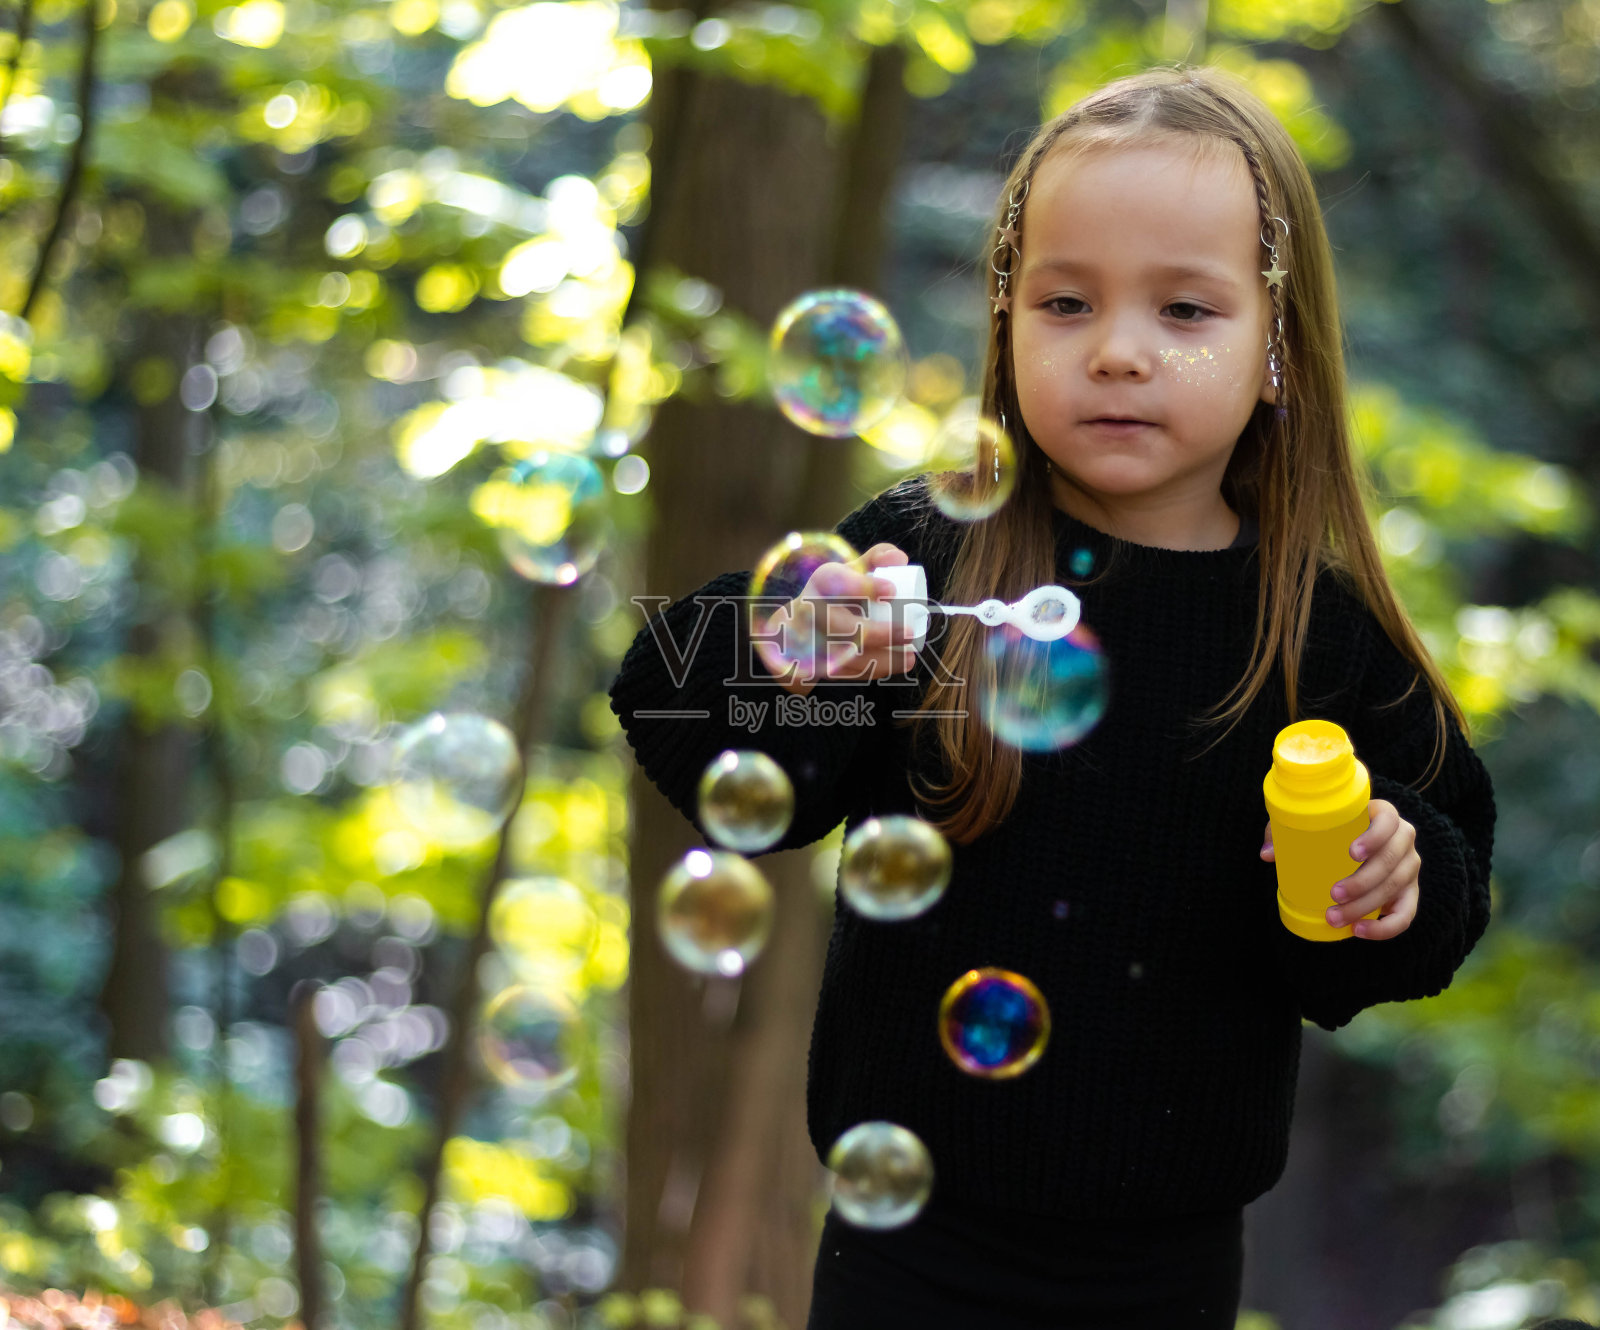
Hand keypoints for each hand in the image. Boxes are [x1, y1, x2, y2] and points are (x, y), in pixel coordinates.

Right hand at [762, 543, 918, 695]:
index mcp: (821, 582)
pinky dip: (873, 671)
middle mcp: (809, 611)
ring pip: (846, 656)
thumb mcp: (850, 570)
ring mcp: (809, 642)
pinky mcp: (814, 665)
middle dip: (878, 633)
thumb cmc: (835, 594)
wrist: (797, 626)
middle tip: (908, 633)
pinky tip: (896, 666)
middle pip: (841, 626)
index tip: (891, 590)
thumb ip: (876, 558)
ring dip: (881, 660)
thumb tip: (900, 560)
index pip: (836, 581)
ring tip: (909, 657)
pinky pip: (845, 672)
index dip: (864, 586)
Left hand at [1260, 799, 1419, 939]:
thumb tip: (1267, 854)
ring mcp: (1409, 867)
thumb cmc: (1329, 832)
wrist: (1354, 849)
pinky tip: (1360, 931)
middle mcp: (1403, 840)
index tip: (1351, 852)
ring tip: (1334, 916)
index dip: (1375, 837)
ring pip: (1395, 888)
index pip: (1389, 821)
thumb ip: (1286, 832)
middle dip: (1363, 881)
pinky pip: (1406, 914)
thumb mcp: (1308, 825)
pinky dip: (1385, 927)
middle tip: (1333, 894)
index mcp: (1384, 816)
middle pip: (1391, 860)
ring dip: (1365, 906)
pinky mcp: (1410, 893)